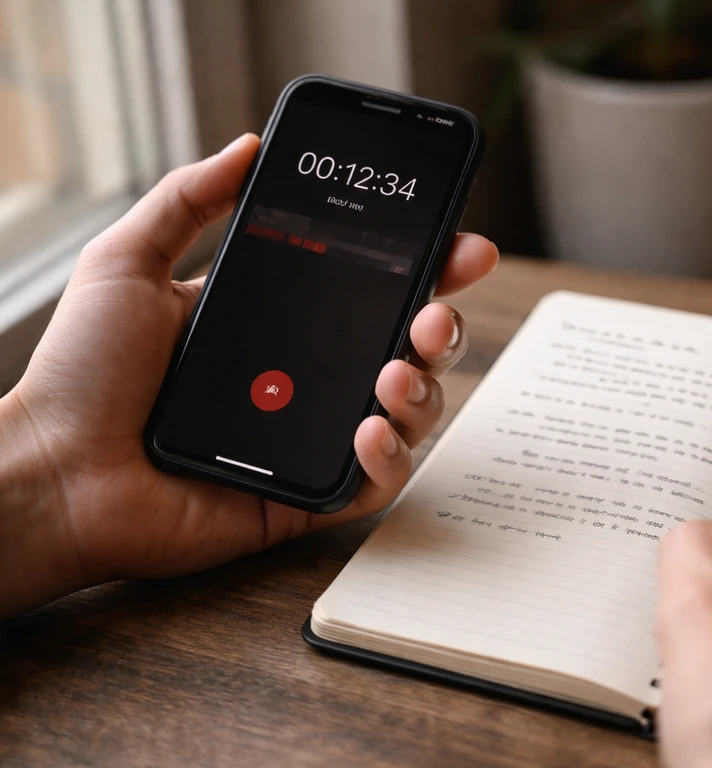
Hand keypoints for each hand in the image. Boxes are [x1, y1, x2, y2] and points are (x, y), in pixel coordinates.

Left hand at [0, 134, 497, 618]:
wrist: (55, 469)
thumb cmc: (82, 373)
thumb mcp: (130, 263)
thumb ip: (188, 198)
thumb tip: (248, 147)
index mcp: (281, 322)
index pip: (372, 290)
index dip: (426, 269)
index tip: (459, 246)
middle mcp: (307, 377)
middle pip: (408, 350)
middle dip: (443, 327)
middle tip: (432, 315)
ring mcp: (313, 436)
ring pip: (408, 413)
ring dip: (422, 388)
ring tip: (393, 372)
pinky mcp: (308, 494)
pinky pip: (376, 480)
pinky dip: (390, 456)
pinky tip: (368, 428)